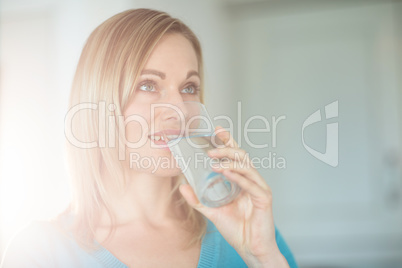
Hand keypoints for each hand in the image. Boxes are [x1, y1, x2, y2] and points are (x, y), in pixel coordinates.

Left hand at [179, 126, 288, 267]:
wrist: (250, 249)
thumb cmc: (236, 230)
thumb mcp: (212, 212)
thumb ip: (198, 200)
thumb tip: (183, 186)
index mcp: (241, 181)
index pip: (235, 157)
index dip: (228, 142)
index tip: (217, 130)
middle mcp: (251, 181)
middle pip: (242, 156)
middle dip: (227, 147)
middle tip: (211, 146)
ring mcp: (259, 188)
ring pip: (247, 166)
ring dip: (230, 161)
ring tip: (214, 159)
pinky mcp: (264, 198)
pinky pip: (252, 184)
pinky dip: (239, 177)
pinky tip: (226, 172)